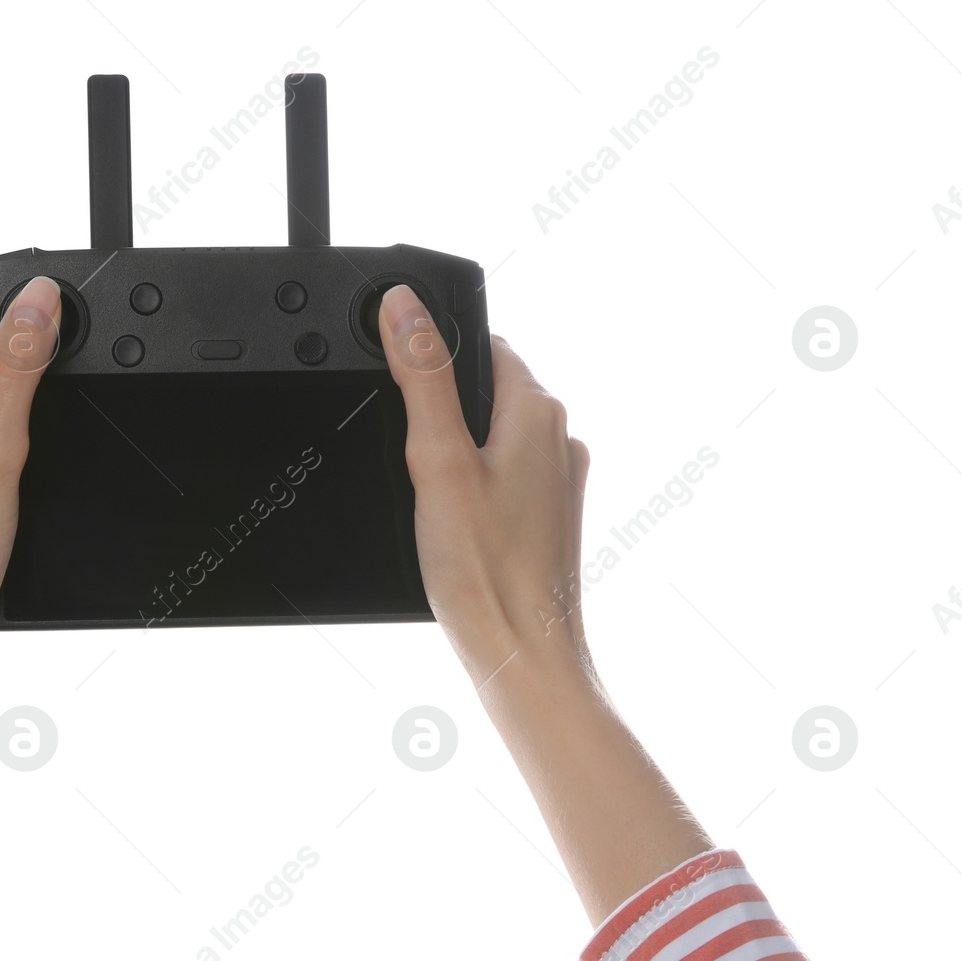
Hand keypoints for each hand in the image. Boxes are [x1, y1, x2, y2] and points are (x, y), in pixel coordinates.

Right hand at [376, 284, 592, 696]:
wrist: (523, 654)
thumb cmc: (486, 570)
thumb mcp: (436, 459)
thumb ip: (420, 377)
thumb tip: (404, 306)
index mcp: (539, 410)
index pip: (482, 346)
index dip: (433, 358)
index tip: (401, 388)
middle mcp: (561, 439)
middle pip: (485, 393)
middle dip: (441, 414)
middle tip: (410, 461)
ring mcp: (560, 482)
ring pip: (493, 440)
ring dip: (457, 456)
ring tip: (432, 502)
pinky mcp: (550, 520)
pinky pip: (503, 481)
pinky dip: (473, 493)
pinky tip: (453, 530)